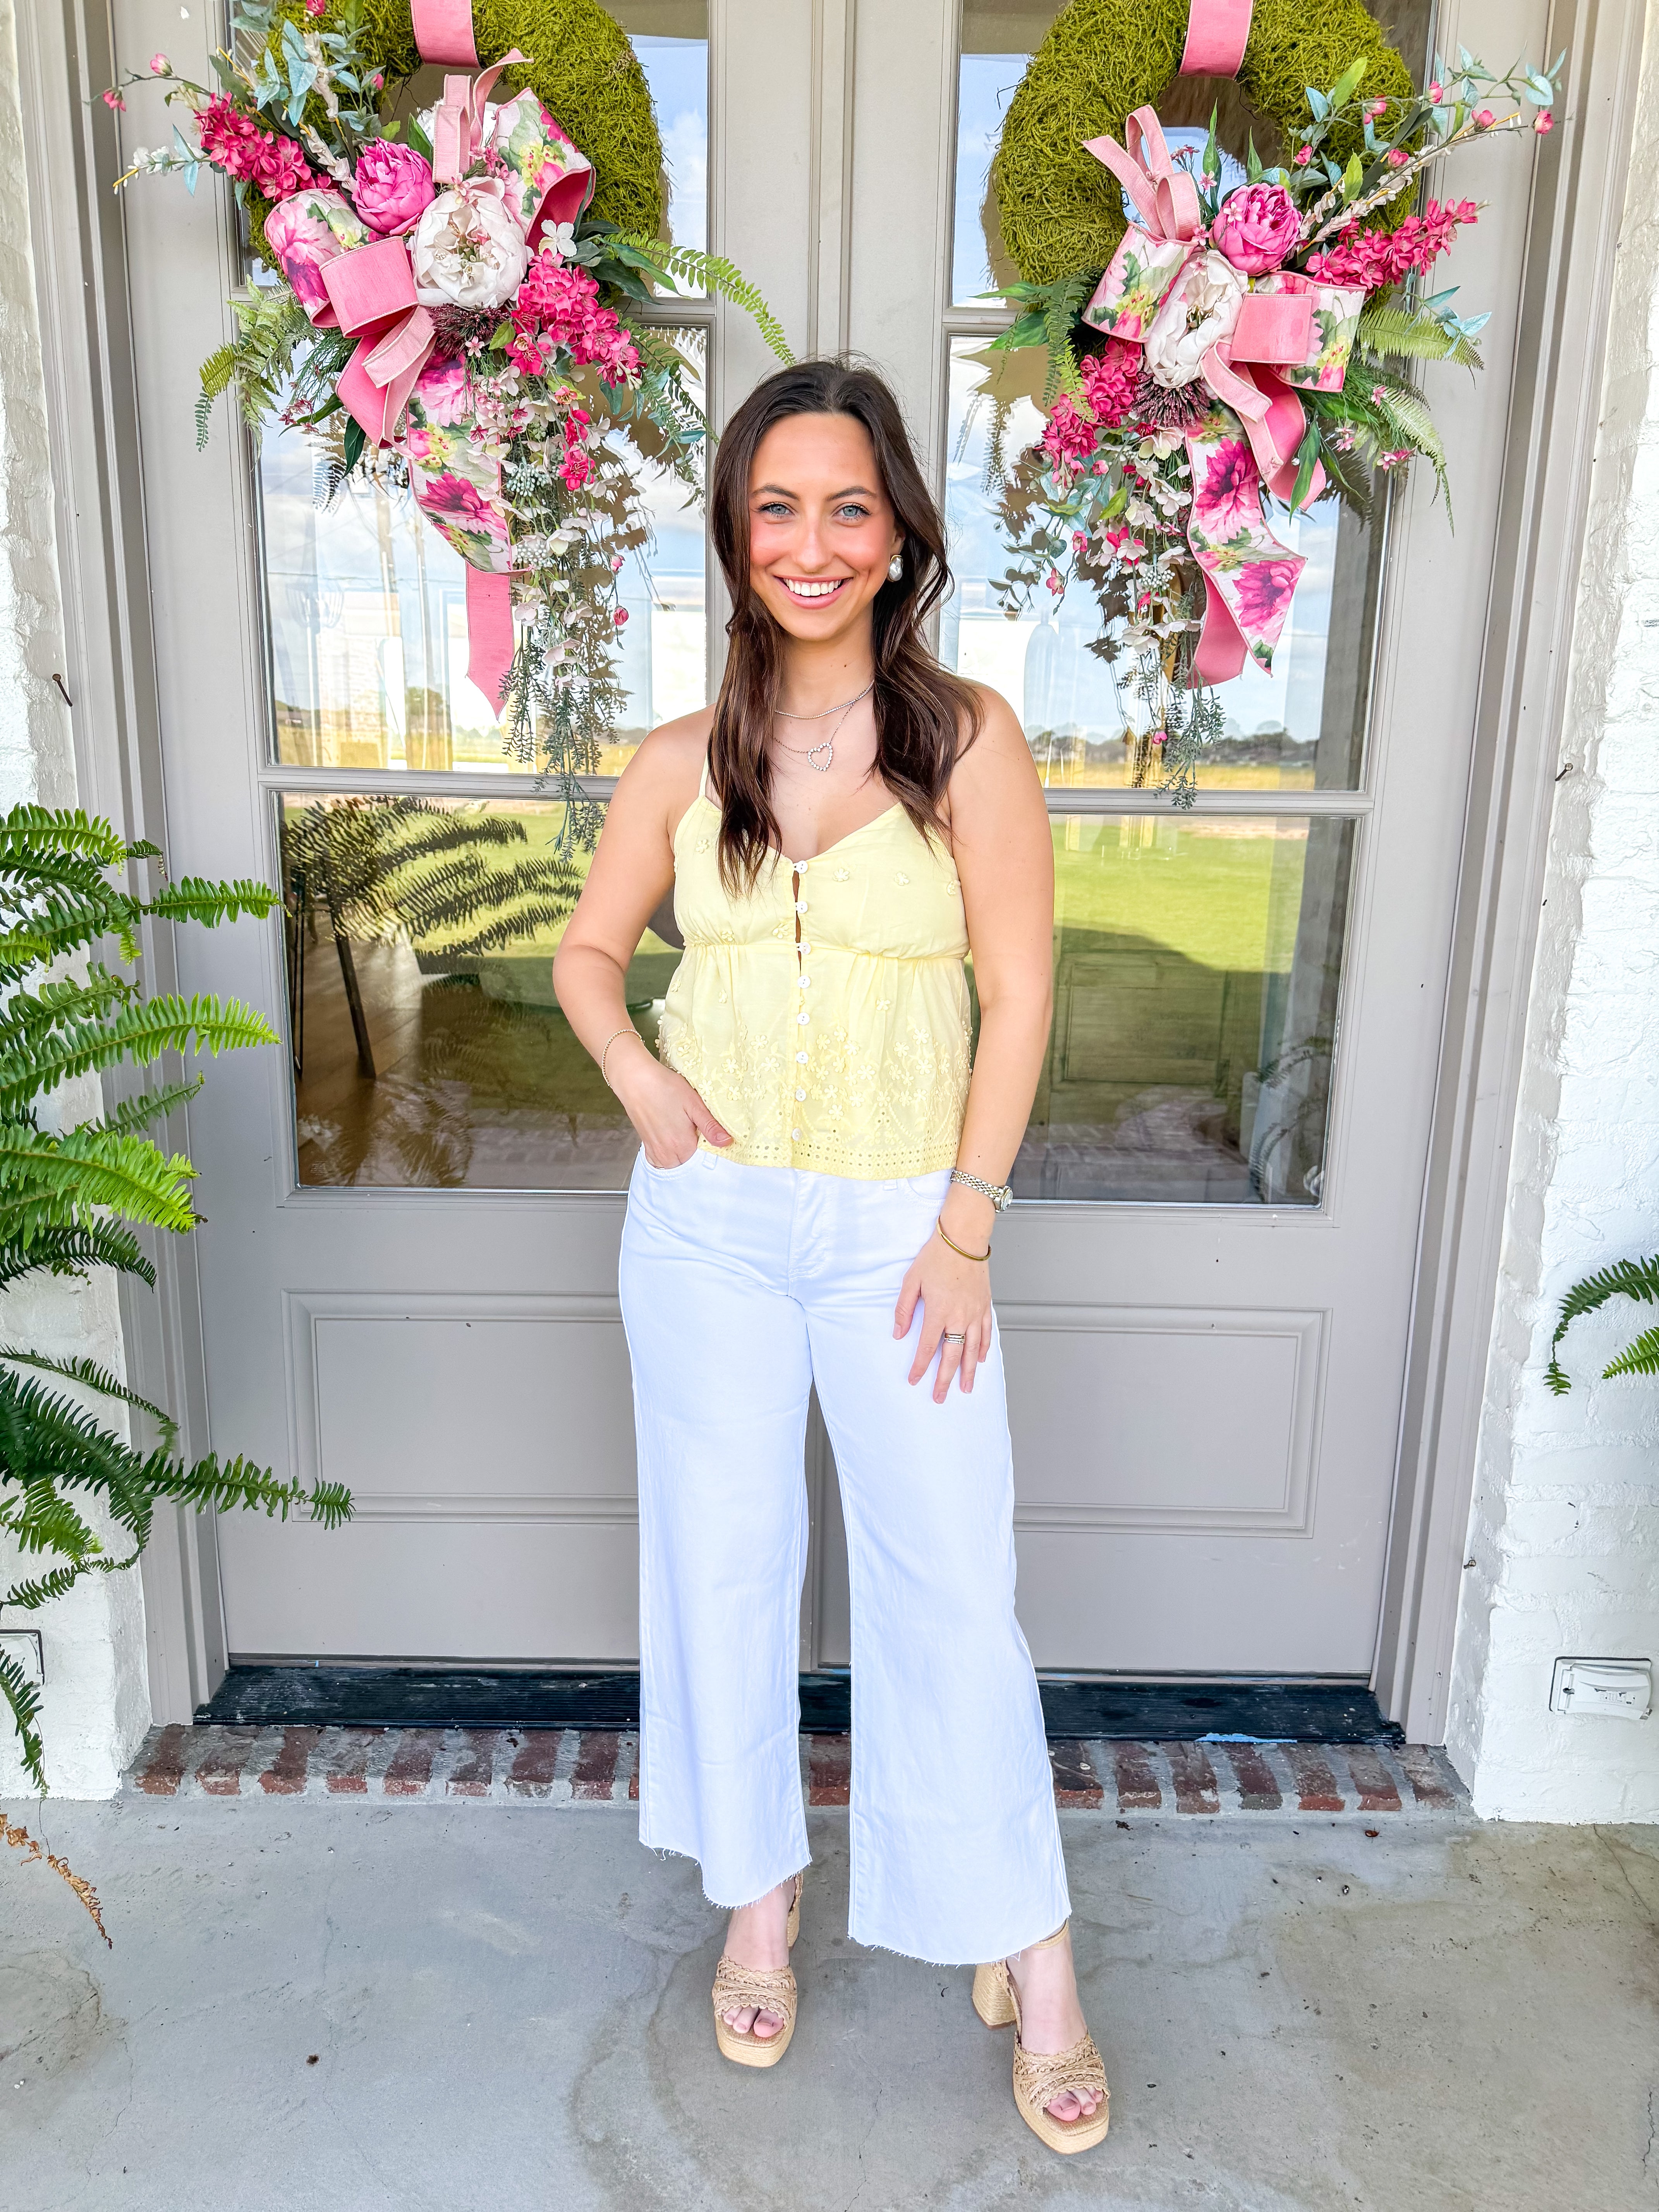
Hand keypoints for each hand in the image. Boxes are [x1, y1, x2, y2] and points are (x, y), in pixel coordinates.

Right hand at [611, 1045, 731, 1167]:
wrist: (635, 1080)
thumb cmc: (664, 1086)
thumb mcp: (694, 1103)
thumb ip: (710, 1126)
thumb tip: (727, 1142)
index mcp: (682, 1144)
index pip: (704, 1162)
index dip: (712, 1152)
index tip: (715, 1140)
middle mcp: (667, 1153)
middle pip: (690, 1165)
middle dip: (698, 1156)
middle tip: (701, 1135)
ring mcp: (655, 1151)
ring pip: (676, 1165)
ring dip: (684, 1156)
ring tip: (687, 1136)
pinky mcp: (647, 1146)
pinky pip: (661, 1162)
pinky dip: (669, 1157)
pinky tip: (673, 1142)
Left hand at [893, 1224, 993, 1401]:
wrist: (964, 1238)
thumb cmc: (936, 1256)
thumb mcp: (911, 1280)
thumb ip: (904, 1309)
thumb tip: (898, 1333)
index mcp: (938, 1312)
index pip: (926, 1347)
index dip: (919, 1367)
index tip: (914, 1380)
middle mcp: (959, 1317)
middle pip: (952, 1356)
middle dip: (945, 1379)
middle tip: (940, 1397)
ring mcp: (975, 1313)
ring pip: (972, 1350)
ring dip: (968, 1372)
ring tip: (965, 1388)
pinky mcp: (985, 1306)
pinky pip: (986, 1334)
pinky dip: (984, 1349)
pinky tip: (980, 1360)